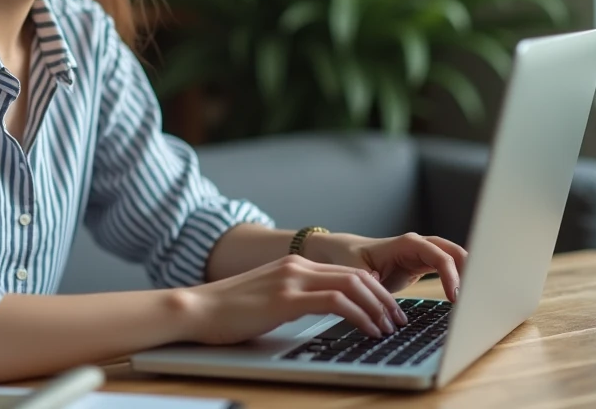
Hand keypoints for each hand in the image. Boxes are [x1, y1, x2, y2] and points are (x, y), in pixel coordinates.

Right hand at [175, 255, 409, 345]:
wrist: (197, 309)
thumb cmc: (228, 311)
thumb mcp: (270, 299)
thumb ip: (296, 298)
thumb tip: (325, 314)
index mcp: (295, 265)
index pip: (348, 272)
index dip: (376, 291)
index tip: (389, 311)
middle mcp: (297, 266)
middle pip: (357, 275)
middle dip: (385, 299)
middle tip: (398, 321)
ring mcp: (292, 280)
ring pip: (352, 285)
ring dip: (377, 308)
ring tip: (388, 328)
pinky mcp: (286, 298)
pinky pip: (335, 302)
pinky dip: (359, 315)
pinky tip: (367, 330)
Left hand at [303, 231, 466, 300]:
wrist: (341, 253)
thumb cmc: (347, 259)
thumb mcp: (357, 273)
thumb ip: (373, 285)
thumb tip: (384, 303)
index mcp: (405, 243)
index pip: (438, 254)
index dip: (450, 274)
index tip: (456, 296)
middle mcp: (418, 245)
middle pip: (453, 251)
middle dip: (469, 270)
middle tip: (477, 296)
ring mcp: (422, 253)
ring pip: (454, 258)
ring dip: (468, 274)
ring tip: (477, 298)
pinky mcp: (423, 265)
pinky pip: (447, 268)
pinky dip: (459, 279)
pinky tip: (465, 297)